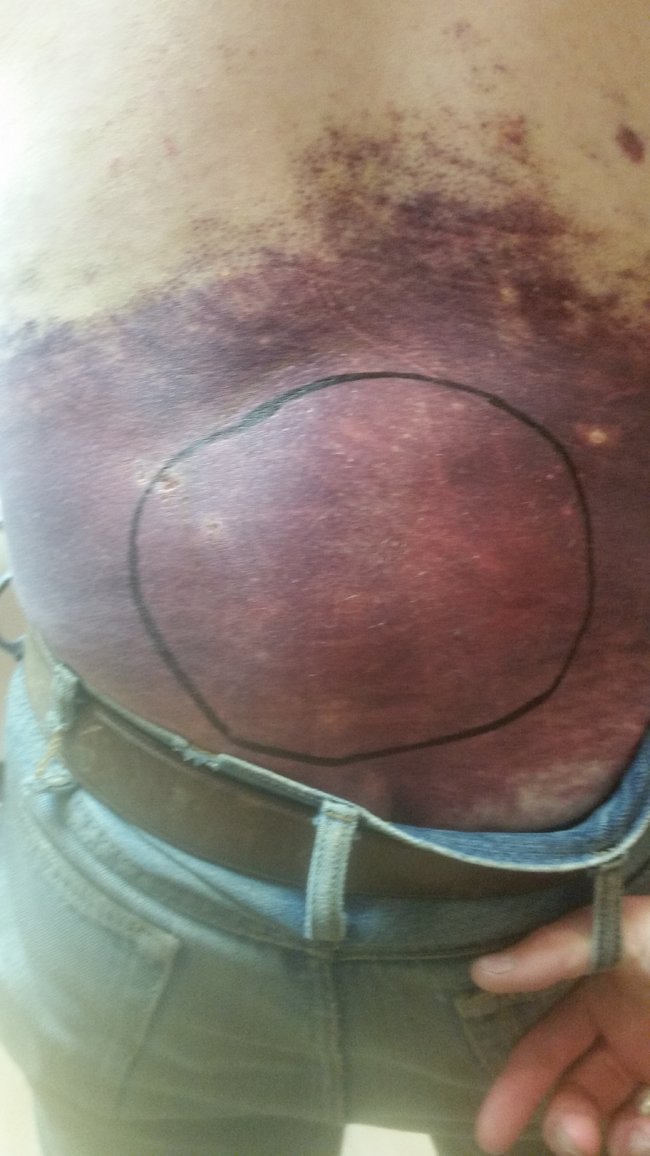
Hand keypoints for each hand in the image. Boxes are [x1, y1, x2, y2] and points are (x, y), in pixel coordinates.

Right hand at [470, 895, 649, 1155]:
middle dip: (566, 1125)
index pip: (544, 1049)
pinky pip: (649, 1122)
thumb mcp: (629, 930)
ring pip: (621, 1124)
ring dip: (615, 1138)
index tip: (489, 1135)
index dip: (514, 1090)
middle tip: (571, 1141)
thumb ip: (557, 950)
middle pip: (579, 1099)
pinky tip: (643, 1133)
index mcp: (601, 995)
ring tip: (630, 1139)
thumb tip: (482, 972)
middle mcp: (627, 1039)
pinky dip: (641, 1134)